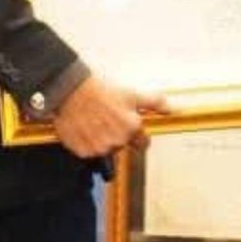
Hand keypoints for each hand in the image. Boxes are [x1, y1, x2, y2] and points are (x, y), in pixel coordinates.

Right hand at [51, 73, 167, 157]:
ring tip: (92, 121)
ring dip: (100, 139)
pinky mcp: (83, 151)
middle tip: (105, 117)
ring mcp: (99, 148)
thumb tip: (171, 108)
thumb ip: (154, 102)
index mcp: (131, 128)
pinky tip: (82, 127)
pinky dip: (85, 143)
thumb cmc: (99, 90)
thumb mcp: (131, 93)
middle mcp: (117, 141)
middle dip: (117, 134)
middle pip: (122, 145)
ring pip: (104, 149)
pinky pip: (87, 152)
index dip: (136, 133)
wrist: (69, 89)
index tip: (127, 126)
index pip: (143, 143)